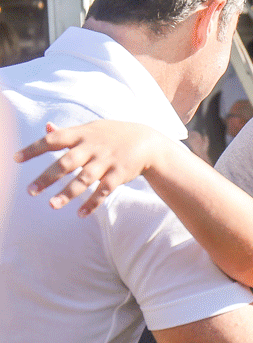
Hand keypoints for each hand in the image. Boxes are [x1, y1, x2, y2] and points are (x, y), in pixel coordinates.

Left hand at [14, 120, 163, 214]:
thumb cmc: (113, 135)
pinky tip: (80, 214)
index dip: (34, 149)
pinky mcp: (118, 175)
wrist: (147, 142)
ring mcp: (106, 162)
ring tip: (51, 206)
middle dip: (47, 177)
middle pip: (66, 163)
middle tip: (30, 191)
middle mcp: (92, 148)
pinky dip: (92, 203)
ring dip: (67, 194)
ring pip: (84, 180)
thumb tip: (47, 127)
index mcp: (82, 135)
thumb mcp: (92, 129)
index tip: (15, 159)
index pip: (53, 140)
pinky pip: (103, 191)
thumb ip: (68, 132)